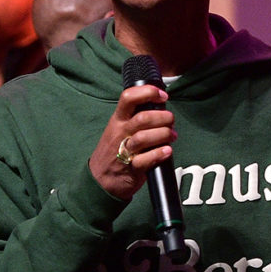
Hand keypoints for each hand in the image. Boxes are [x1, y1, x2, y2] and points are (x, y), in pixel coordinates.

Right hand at [88, 84, 175, 200]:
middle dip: (163, 117)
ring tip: (171, 136)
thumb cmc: (114, 150)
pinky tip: (167, 151)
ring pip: (144, 137)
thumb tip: (160, 108)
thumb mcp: (119, 128)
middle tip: (171, 121)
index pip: (128, 97)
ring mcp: (124, 150)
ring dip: (163, 134)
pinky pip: (145, 160)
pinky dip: (159, 154)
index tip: (163, 96)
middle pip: (142, 118)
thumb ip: (135, 117)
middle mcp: (120, 132)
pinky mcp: (131, 168)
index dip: (148, 92)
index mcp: (118, 119)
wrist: (99, 179)